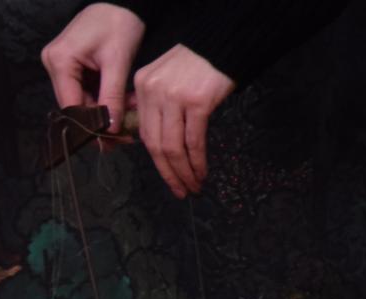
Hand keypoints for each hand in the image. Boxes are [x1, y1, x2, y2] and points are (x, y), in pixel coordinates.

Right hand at [40, 2, 144, 134]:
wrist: (121, 0)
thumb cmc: (119, 22)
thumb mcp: (118, 62)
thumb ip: (112, 97)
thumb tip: (109, 129)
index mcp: (60, 61)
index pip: (72, 105)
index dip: (90, 125)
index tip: (110, 140)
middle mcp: (53, 63)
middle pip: (75, 104)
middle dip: (100, 117)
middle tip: (123, 133)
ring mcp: (58, 64)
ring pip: (80, 99)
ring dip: (103, 108)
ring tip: (127, 114)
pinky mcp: (68, 64)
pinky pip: (83, 88)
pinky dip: (102, 96)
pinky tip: (120, 101)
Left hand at [132, 44, 234, 197]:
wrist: (223, 40)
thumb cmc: (197, 63)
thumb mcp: (166, 78)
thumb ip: (156, 105)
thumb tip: (156, 143)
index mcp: (141, 87)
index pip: (145, 133)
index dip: (156, 161)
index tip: (167, 178)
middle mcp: (153, 92)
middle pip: (156, 145)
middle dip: (168, 173)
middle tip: (180, 190)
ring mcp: (174, 97)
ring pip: (173, 147)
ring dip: (184, 171)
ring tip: (193, 185)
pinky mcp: (197, 101)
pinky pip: (193, 141)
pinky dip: (197, 161)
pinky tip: (202, 172)